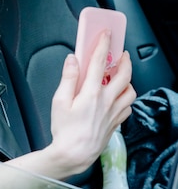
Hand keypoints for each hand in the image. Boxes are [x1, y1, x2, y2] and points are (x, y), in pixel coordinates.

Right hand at [48, 31, 135, 177]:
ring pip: (130, 91)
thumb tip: (72, 60)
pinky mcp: (115, 123)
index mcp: (91, 93)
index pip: (99, 62)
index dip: (103, 45)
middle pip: (123, 74)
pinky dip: (126, 98)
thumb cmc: (65, 131)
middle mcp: (107, 101)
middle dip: (124, 60)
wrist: (74, 154)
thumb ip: (68, 78)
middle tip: (120, 53)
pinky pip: (128, 107)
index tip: (106, 34)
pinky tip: (118, 98)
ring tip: (121, 75)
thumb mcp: (59, 101)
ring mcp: (114, 112)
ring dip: (128, 80)